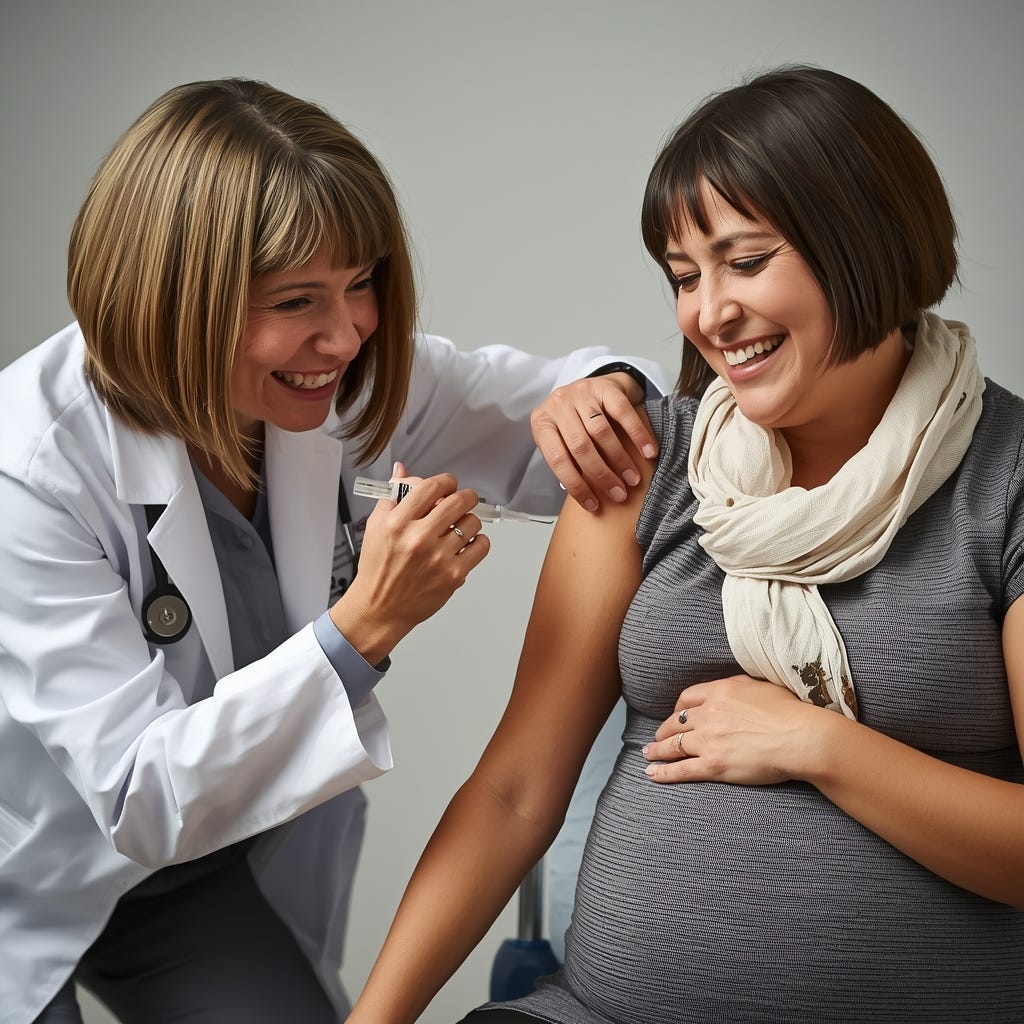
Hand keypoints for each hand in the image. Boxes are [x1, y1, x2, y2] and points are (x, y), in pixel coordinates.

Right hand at [330, 464, 489, 663]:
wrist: (380, 608)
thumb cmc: (377, 569)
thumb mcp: (375, 527)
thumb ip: (392, 496)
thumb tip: (402, 470)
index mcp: (398, 523)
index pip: (432, 487)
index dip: (446, 481)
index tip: (448, 485)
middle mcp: (419, 538)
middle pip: (458, 501)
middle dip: (465, 496)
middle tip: (463, 499)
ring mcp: (438, 557)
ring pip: (472, 522)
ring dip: (469, 520)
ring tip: (460, 527)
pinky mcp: (453, 575)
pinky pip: (481, 546)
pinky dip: (478, 541)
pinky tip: (466, 544)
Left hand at [530, 372, 657, 511]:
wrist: (595, 386)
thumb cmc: (576, 421)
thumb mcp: (562, 438)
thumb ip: (569, 461)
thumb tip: (587, 497)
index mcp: (542, 422)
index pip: (557, 459)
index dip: (576, 485)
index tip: (593, 505)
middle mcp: (558, 404)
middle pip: (580, 446)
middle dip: (601, 475)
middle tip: (619, 494)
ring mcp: (581, 392)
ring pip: (601, 432)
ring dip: (619, 460)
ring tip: (633, 480)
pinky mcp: (605, 386)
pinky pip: (623, 413)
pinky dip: (637, 435)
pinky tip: (648, 452)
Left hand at [642, 674, 820, 785]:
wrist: (801, 737)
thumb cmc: (790, 712)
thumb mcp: (761, 685)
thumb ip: (740, 686)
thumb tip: (732, 688)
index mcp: (720, 692)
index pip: (688, 698)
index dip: (678, 708)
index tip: (676, 715)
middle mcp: (709, 714)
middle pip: (676, 722)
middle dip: (663, 730)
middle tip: (657, 737)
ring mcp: (709, 740)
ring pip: (673, 744)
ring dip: (657, 749)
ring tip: (649, 753)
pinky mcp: (714, 765)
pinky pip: (681, 769)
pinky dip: (663, 772)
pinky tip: (652, 774)